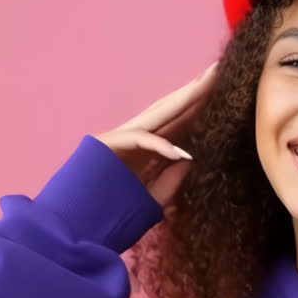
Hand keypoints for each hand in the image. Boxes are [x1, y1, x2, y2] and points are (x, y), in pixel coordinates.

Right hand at [93, 61, 217, 207]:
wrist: (73, 227)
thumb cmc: (109, 216)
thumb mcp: (151, 201)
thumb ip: (170, 182)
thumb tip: (188, 160)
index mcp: (147, 151)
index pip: (179, 124)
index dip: (200, 108)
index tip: (225, 93)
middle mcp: (136, 139)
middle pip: (171, 110)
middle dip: (195, 91)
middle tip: (220, 70)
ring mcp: (121, 138)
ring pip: (158, 114)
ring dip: (184, 98)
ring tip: (209, 82)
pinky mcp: (108, 145)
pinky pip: (140, 140)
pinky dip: (161, 146)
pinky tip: (182, 152)